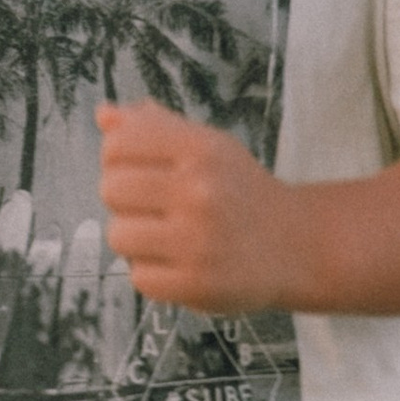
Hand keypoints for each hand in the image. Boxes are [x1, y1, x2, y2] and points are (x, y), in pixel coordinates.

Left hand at [97, 101, 303, 310]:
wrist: (295, 246)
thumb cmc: (239, 192)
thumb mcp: (208, 147)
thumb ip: (156, 128)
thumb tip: (104, 116)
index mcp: (202, 150)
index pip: (117, 144)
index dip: (117, 160)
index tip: (139, 172)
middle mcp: (202, 191)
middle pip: (110, 190)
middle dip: (124, 202)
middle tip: (154, 210)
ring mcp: (200, 240)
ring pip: (118, 236)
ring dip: (134, 240)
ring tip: (163, 239)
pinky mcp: (199, 284)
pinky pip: (139, 278)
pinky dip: (153, 274)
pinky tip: (178, 265)